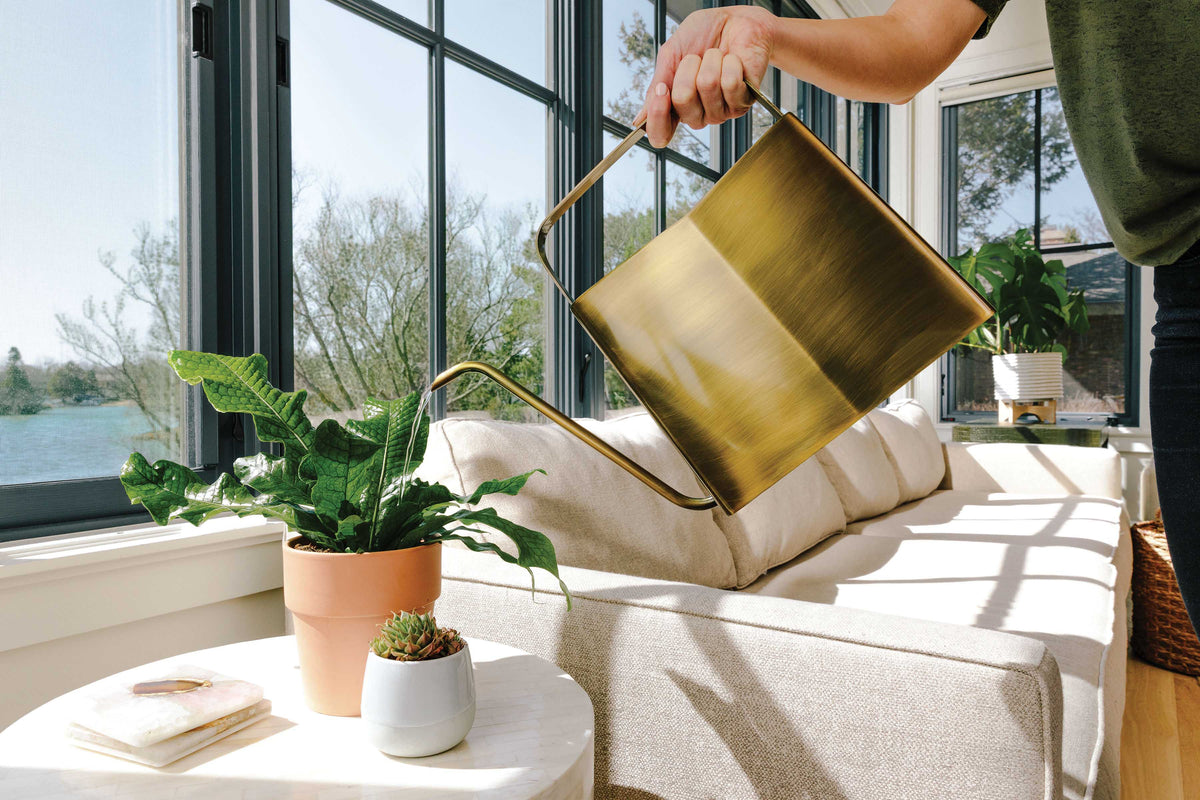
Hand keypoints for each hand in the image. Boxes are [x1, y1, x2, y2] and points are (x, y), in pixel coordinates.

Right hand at [642, 6, 775, 147]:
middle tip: (696, 59)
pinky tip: (733, 61)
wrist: (735, 21)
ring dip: (710, 61)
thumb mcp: (670, 55)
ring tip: (716, 57)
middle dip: (687, 68)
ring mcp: (721, 111)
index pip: (661, 135)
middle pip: (682, 100)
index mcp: (676, 106)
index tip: (662, 91)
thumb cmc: (704, 36)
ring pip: (707, 86)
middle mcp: (698, 114)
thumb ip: (656, 86)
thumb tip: (641, 118)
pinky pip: (730, 82)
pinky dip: (730, 62)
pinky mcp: (743, 102)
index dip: (658, 115)